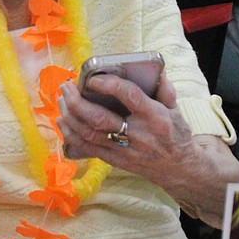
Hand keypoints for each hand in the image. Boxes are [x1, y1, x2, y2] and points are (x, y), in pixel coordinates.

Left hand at [56, 74, 192, 177]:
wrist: (177, 168)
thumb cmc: (175, 134)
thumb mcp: (176, 109)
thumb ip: (165, 89)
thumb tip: (154, 70)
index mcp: (155, 117)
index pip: (131, 97)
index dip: (111, 85)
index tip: (94, 78)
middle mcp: (137, 135)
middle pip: (100, 119)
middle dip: (77, 102)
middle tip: (66, 87)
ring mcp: (124, 150)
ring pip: (89, 134)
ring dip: (70, 116)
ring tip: (61, 100)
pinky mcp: (115, 161)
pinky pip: (87, 148)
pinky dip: (71, 134)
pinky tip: (62, 121)